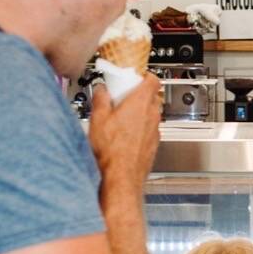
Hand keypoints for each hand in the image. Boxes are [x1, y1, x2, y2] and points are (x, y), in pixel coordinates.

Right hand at [87, 74, 161, 189]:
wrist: (120, 178)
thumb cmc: (112, 152)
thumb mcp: (98, 119)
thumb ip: (100, 99)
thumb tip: (101, 90)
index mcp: (141, 103)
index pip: (153, 79)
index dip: (144, 76)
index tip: (135, 76)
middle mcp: (152, 115)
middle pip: (153, 96)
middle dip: (140, 94)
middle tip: (124, 96)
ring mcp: (155, 131)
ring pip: (152, 114)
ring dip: (140, 112)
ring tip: (122, 116)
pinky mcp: (153, 144)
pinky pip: (150, 129)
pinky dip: (141, 127)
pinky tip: (125, 134)